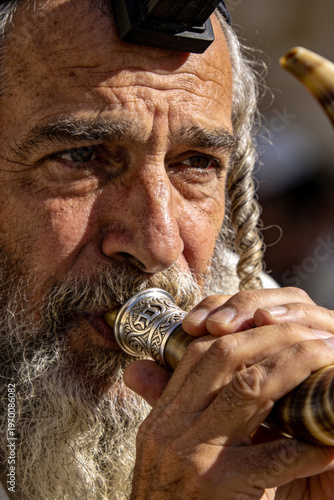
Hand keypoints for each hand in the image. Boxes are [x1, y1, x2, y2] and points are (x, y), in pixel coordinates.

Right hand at [124, 287, 333, 498]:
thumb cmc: (170, 499)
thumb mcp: (159, 448)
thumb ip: (161, 404)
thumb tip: (138, 369)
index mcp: (165, 415)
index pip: (201, 352)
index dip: (242, 332)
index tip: (276, 326)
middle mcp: (175, 427)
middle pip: (226, 357)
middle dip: (274, 338)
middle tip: (312, 335)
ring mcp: (195, 455)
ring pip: (249, 388)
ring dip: (294, 368)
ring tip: (326, 359)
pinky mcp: (219, 486)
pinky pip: (272, 458)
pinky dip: (304, 446)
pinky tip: (328, 441)